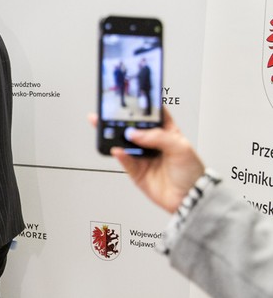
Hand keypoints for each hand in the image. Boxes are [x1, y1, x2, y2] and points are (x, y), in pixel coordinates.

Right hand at [89, 111, 203, 212]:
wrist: (189, 198)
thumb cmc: (191, 172)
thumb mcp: (180, 148)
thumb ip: (158, 137)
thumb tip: (135, 134)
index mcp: (167, 133)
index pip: (153, 115)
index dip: (143, 106)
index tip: (132, 99)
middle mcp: (153, 143)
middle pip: (134, 128)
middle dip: (121, 121)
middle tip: (109, 114)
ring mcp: (143, 157)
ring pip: (125, 144)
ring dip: (115, 137)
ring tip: (106, 129)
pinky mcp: (136, 171)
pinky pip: (124, 161)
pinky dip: (119, 155)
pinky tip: (117, 149)